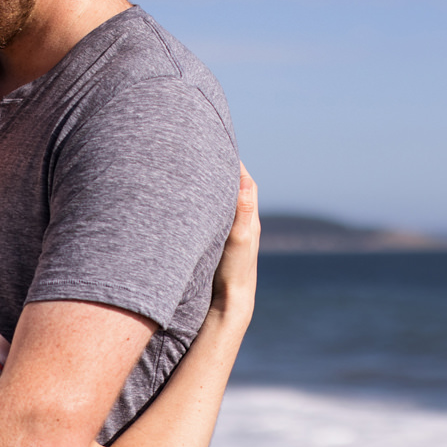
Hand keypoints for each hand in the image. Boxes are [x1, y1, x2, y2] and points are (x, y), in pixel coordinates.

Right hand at [208, 164, 259, 325]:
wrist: (230, 302)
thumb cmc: (234, 271)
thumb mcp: (239, 239)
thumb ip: (243, 210)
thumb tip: (246, 180)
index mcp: (250, 218)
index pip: (245, 181)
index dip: (234, 162)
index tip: (219, 143)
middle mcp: (244, 222)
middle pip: (236, 188)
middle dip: (224, 169)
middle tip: (207, 150)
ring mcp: (233, 233)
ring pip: (226, 202)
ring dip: (216, 186)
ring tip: (200, 169)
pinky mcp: (222, 243)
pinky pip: (217, 216)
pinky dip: (209, 203)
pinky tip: (196, 203)